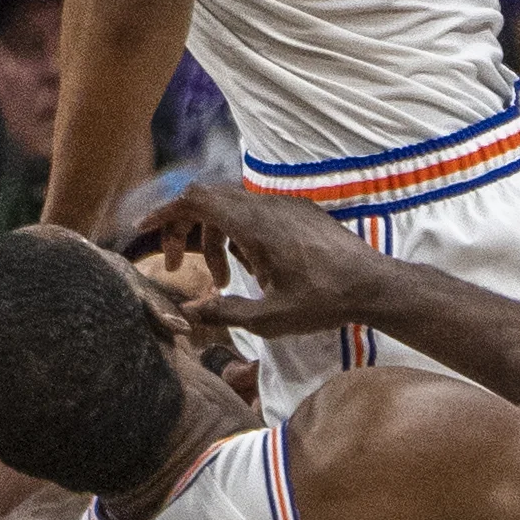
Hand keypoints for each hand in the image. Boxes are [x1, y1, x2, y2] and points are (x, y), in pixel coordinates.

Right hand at [127, 177, 392, 345]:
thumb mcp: (269, 319)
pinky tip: (254, 271)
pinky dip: (239, 235)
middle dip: (184, 230)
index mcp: (255, 225)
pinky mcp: (300, 213)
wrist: (376, 285)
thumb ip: (224, 311)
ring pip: (231, 208)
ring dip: (214, 238)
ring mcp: (285, 206)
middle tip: (175, 264)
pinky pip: (256, 213)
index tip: (143, 229)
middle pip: (207, 200)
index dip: (164, 212)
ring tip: (224, 280)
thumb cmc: (325, 302)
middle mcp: (267, 207)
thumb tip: (189, 312)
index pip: (196, 200)